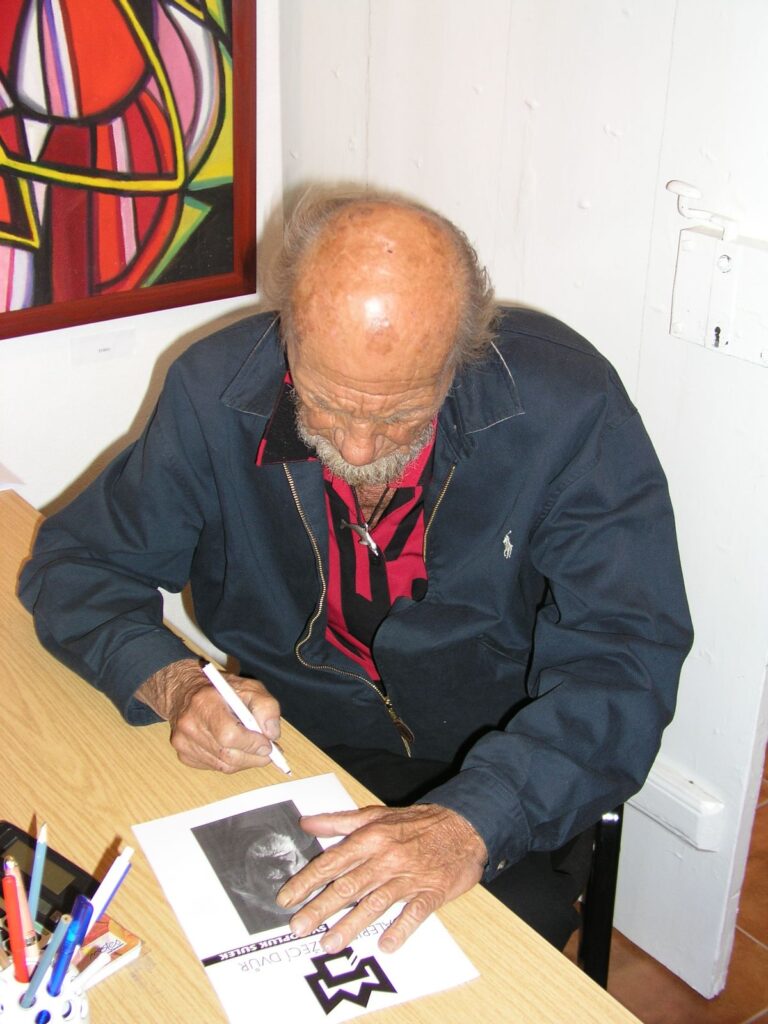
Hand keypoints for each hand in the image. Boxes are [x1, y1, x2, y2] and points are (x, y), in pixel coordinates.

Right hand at [136, 658, 281, 772]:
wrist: (185, 692)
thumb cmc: (219, 689)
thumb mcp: (249, 687)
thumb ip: (266, 707)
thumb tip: (272, 734)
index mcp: (204, 703)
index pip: (229, 735)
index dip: (252, 743)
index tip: (267, 744)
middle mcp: (189, 725)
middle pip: (227, 754)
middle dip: (253, 757)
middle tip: (268, 752)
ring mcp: (183, 742)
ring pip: (223, 765)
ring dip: (245, 761)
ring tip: (254, 749)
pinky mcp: (184, 755)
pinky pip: (215, 767)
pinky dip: (230, 762)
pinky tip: (234, 748)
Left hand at [275, 803, 486, 953]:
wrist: (464, 824)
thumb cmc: (417, 822)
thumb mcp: (376, 815)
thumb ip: (339, 822)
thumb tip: (306, 824)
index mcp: (371, 837)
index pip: (332, 862)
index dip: (307, 881)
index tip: (287, 898)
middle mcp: (386, 857)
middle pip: (348, 886)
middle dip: (320, 908)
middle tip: (298, 928)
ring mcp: (409, 876)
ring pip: (376, 902)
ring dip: (352, 924)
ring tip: (329, 943)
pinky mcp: (432, 891)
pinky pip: (414, 913)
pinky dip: (401, 929)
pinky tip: (386, 945)